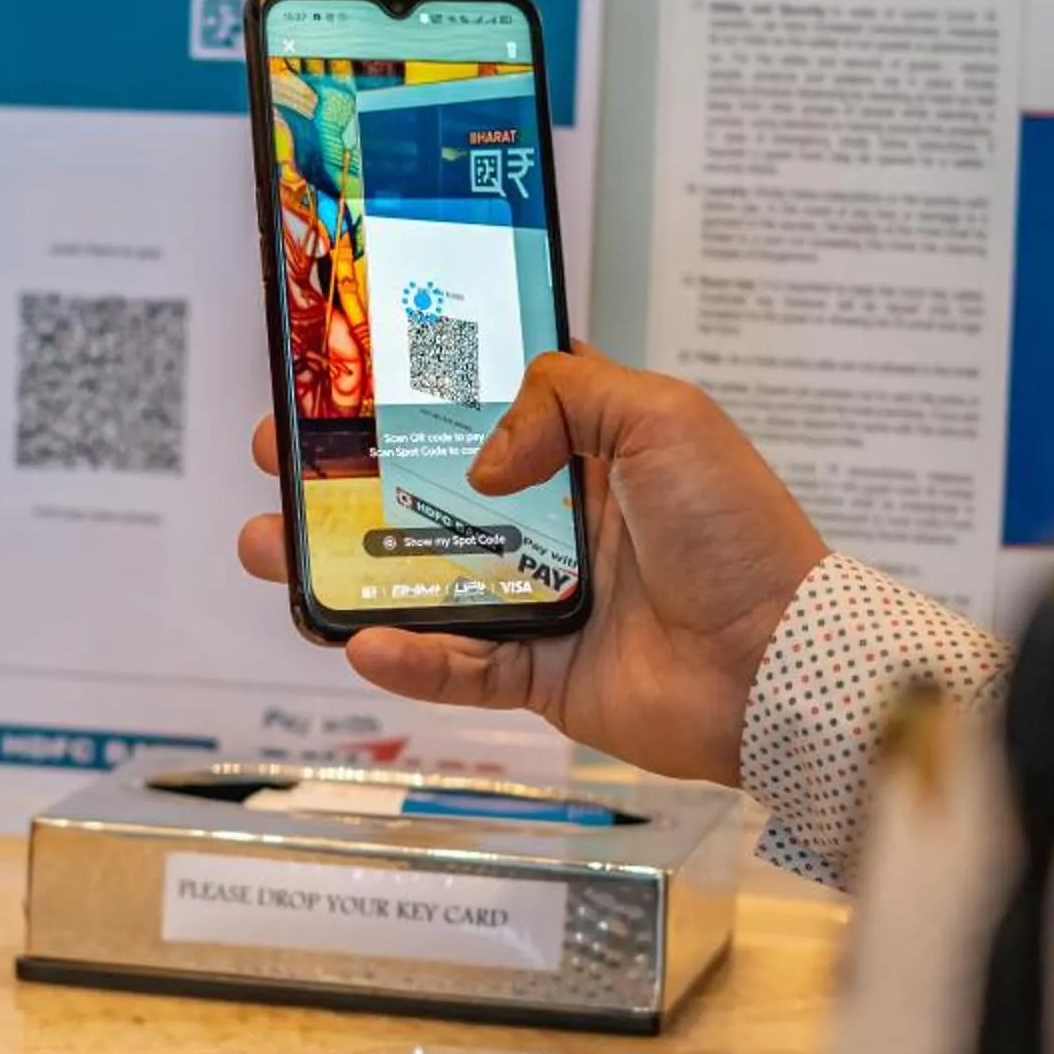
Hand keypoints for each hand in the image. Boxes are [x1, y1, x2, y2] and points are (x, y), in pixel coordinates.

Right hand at [238, 351, 826, 786]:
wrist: (779, 663)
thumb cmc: (739, 535)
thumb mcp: (665, 418)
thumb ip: (565, 398)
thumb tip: (482, 458)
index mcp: (588, 449)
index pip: (480, 409)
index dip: (409, 395)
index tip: (339, 379)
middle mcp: (558, 521)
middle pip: (427, 494)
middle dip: (345, 478)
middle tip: (280, 461)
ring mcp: (545, 600)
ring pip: (422, 582)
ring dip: (343, 570)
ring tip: (275, 549)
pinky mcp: (543, 674)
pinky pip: (458, 667)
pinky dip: (408, 660)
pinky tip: (360, 643)